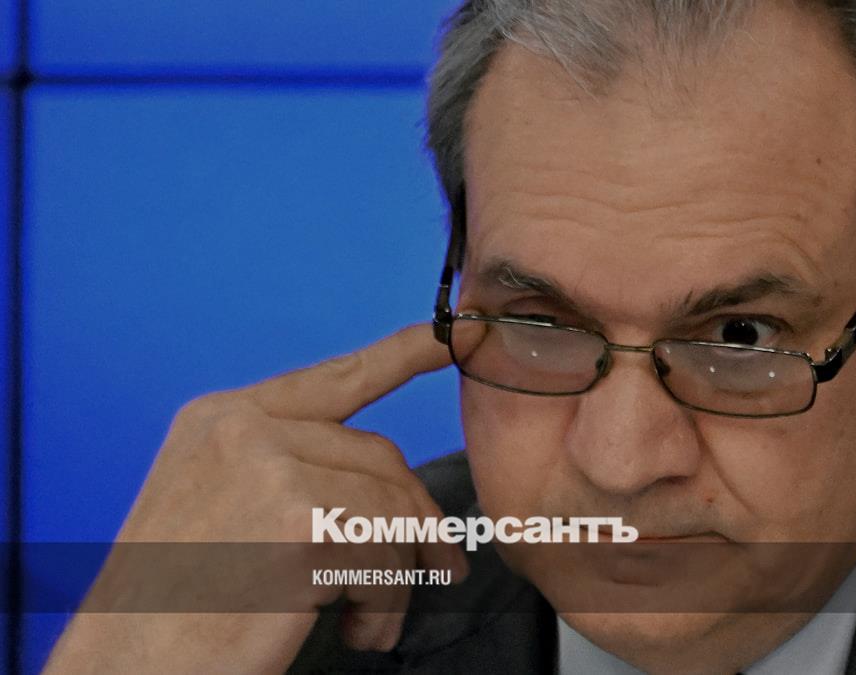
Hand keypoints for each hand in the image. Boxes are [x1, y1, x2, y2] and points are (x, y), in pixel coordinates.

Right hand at [45, 322, 474, 673]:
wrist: (124, 669)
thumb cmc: (176, 608)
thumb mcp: (217, 509)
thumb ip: (289, 473)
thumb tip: (387, 486)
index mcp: (221, 419)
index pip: (333, 378)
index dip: (399, 356)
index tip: (448, 336)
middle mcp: (244, 429)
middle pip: (379, 456)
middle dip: (416, 518)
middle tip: (439, 568)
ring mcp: (273, 469)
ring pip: (392, 509)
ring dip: (396, 576)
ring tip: (370, 622)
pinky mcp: (302, 523)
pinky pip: (388, 554)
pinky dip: (386, 603)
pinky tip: (357, 631)